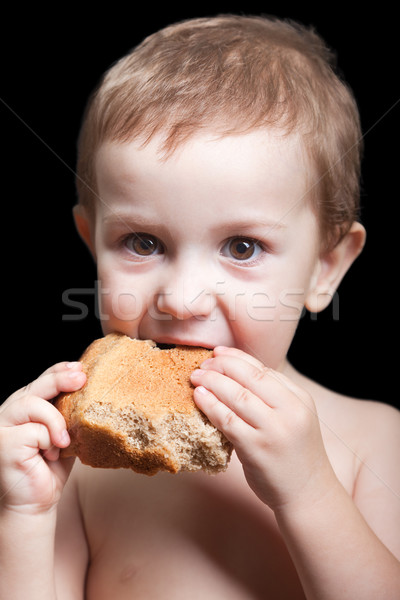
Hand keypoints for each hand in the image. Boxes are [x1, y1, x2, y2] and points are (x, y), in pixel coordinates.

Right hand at [0, 362, 85, 514]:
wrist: (35, 504)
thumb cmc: (49, 469)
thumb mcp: (64, 434)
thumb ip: (68, 413)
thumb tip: (89, 388)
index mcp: (24, 407)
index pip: (41, 380)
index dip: (59, 371)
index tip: (79, 368)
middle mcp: (9, 412)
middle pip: (36, 386)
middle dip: (60, 379)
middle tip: (81, 379)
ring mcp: (2, 426)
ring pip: (33, 404)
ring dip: (55, 420)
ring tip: (64, 441)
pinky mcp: (3, 442)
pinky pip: (34, 430)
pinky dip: (48, 440)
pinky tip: (50, 455)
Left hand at [191, 347, 334, 511]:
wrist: (308, 493)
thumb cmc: (295, 453)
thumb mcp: (295, 418)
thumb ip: (273, 396)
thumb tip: (236, 373)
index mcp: (300, 399)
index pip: (264, 369)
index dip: (236, 358)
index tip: (218, 353)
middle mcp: (290, 411)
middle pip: (250, 377)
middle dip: (222, 366)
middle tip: (202, 364)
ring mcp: (273, 430)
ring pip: (237, 396)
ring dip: (212, 382)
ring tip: (196, 377)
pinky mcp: (256, 449)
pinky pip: (228, 420)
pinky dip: (210, 405)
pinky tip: (199, 397)